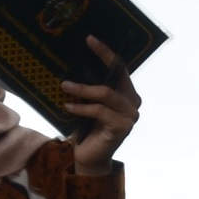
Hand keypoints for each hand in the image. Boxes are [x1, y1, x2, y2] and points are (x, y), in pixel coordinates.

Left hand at [62, 38, 139, 172]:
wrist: (90, 158)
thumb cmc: (87, 129)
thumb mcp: (88, 105)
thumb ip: (88, 90)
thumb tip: (70, 69)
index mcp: (127, 94)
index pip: (120, 68)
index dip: (106, 53)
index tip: (90, 40)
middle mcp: (133, 102)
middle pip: (117, 76)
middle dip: (98, 63)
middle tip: (81, 49)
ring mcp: (130, 115)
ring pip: (106, 94)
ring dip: (83, 90)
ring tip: (65, 87)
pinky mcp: (122, 127)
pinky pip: (100, 111)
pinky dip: (82, 108)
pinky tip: (69, 107)